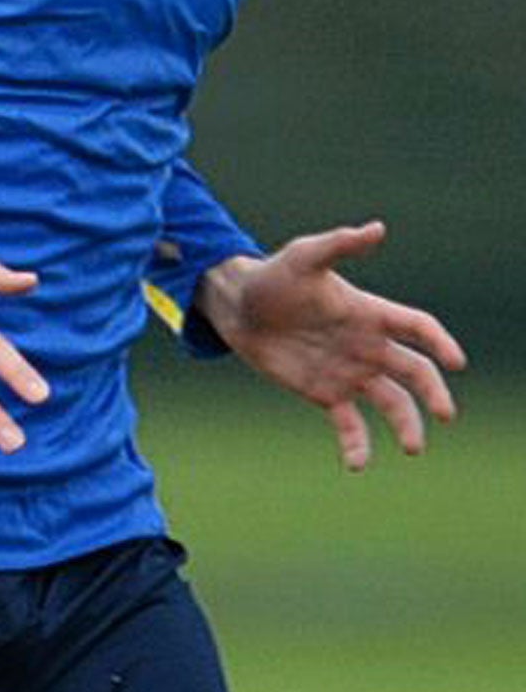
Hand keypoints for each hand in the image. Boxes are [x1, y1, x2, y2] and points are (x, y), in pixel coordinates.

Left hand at [194, 220, 465, 469]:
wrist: (236, 307)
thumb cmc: (272, 277)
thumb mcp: (302, 257)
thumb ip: (339, 245)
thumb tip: (377, 228)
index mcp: (369, 313)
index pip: (416, 327)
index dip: (438, 342)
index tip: (455, 362)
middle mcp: (367, 346)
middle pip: (414, 371)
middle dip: (433, 393)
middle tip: (445, 414)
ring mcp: (348, 372)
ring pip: (390, 403)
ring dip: (406, 425)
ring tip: (412, 448)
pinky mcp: (325, 394)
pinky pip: (350, 424)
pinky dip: (358, 444)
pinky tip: (356, 463)